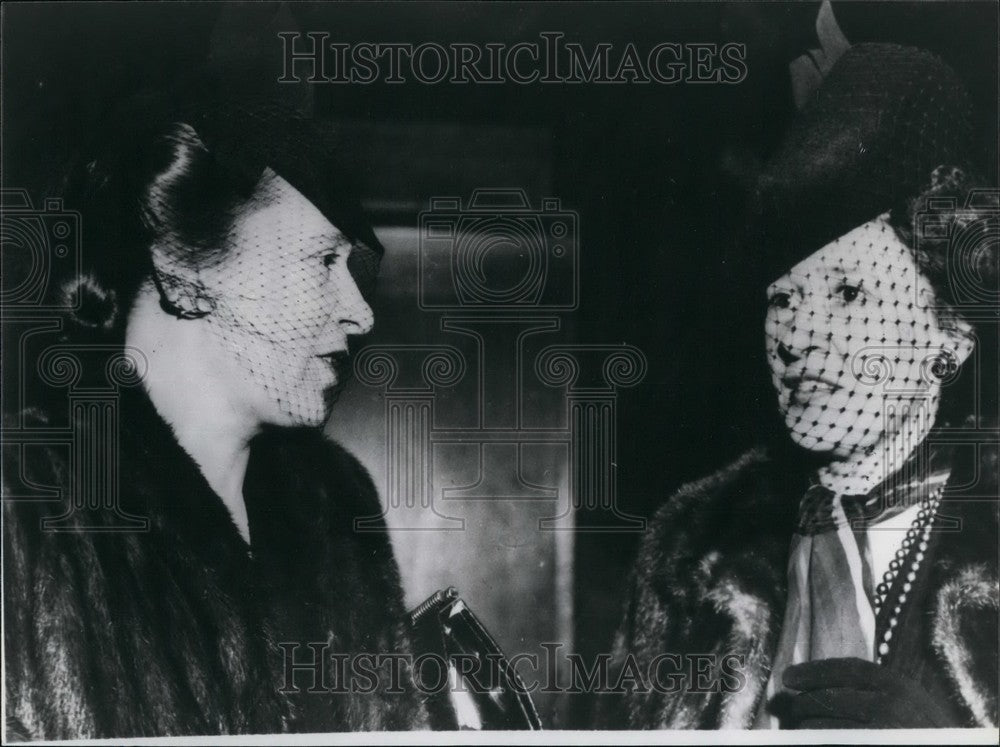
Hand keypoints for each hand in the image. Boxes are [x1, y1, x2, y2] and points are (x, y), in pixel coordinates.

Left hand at [771, 657, 953, 728]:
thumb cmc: (923, 732)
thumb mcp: (909, 703)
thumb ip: (874, 690)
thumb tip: (818, 685)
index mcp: (898, 686)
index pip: (845, 669)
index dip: (813, 671)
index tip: (789, 677)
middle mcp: (889, 706)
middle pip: (828, 697)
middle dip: (803, 702)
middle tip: (791, 707)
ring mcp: (881, 733)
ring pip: (823, 727)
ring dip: (806, 727)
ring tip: (800, 728)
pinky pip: (833, 743)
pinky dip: (819, 742)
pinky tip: (812, 742)